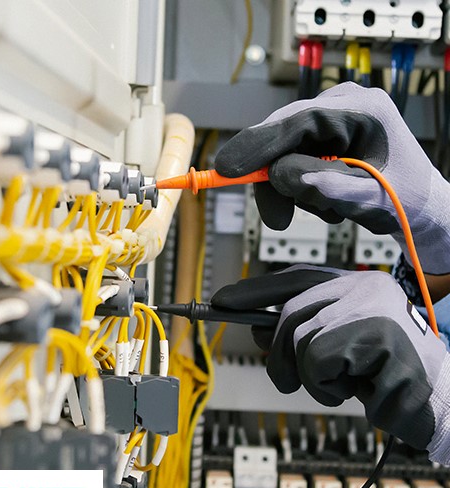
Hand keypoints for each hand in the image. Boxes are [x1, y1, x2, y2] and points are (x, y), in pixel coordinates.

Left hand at [211, 264, 449, 461]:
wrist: (442, 401)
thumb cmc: (385, 375)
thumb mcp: (338, 349)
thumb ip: (302, 334)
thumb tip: (256, 330)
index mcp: (358, 284)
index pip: (297, 278)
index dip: (255, 290)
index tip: (221, 301)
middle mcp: (366, 287)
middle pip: (291, 313)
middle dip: (276, 352)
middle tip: (286, 379)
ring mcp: (374, 310)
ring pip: (301, 339)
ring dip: (311, 377)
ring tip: (343, 384)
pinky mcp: (379, 340)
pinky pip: (319, 363)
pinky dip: (327, 387)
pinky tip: (359, 390)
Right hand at [215, 82, 449, 274]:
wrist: (420, 207)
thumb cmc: (405, 199)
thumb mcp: (367, 196)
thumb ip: (326, 185)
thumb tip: (280, 175)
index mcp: (363, 109)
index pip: (297, 121)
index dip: (258, 145)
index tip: (227, 168)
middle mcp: (343, 107)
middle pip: (283, 136)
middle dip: (275, 180)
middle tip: (277, 219)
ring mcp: (331, 121)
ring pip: (283, 153)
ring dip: (293, 188)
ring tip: (328, 209)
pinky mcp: (323, 138)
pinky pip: (292, 160)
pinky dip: (299, 187)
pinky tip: (326, 199)